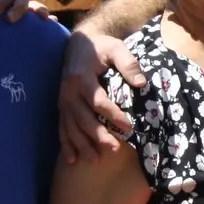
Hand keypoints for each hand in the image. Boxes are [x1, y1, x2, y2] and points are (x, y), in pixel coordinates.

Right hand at [57, 31, 142, 162]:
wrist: (79, 43)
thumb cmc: (101, 47)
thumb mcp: (116, 48)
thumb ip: (129, 64)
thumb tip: (141, 83)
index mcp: (81, 78)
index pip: (97, 101)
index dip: (112, 115)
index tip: (128, 126)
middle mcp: (69, 92)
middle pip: (83, 118)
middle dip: (98, 135)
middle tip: (115, 149)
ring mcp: (63, 101)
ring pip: (71, 127)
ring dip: (82, 145)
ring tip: (96, 160)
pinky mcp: (62, 106)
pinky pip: (62, 128)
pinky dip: (66, 145)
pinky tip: (72, 160)